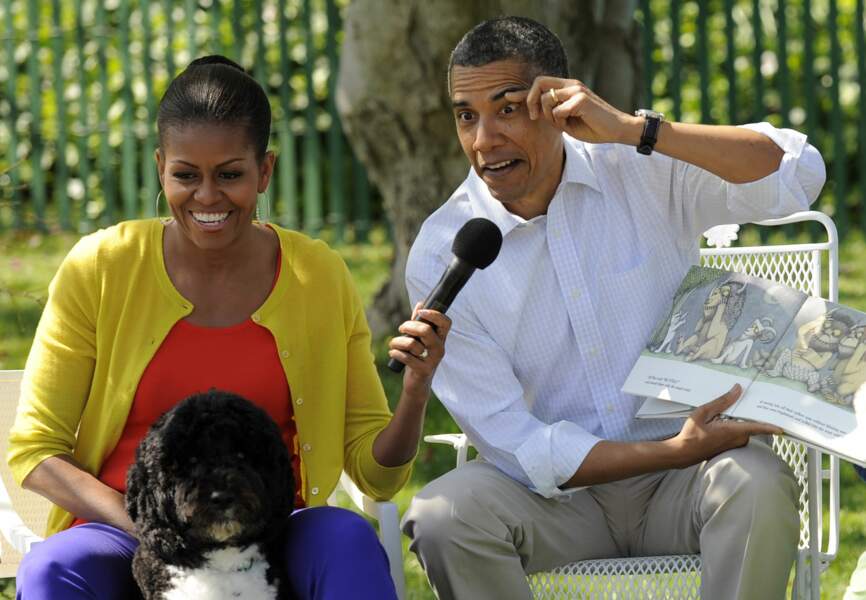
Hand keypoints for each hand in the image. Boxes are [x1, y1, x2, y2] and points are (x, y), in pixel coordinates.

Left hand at [388, 303, 451, 394]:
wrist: (417, 383)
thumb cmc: (418, 357)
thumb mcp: (420, 339)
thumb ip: (420, 322)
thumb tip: (421, 303)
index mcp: (441, 338)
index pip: (446, 322)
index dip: (434, 314)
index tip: (421, 312)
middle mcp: (440, 348)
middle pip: (426, 330)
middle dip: (408, 326)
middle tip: (401, 329)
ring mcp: (433, 360)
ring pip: (412, 344)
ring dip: (398, 341)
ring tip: (393, 344)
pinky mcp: (424, 370)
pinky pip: (407, 357)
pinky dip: (396, 353)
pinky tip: (393, 353)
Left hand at [506, 76, 641, 144]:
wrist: (617, 129)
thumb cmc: (593, 126)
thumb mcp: (567, 120)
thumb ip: (552, 113)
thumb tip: (535, 113)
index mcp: (567, 88)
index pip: (540, 84)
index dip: (522, 92)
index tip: (507, 97)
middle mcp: (571, 84)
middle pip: (539, 82)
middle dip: (531, 100)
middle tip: (535, 117)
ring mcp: (576, 89)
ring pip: (547, 99)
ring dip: (550, 116)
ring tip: (564, 123)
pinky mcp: (581, 99)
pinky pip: (558, 111)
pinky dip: (562, 121)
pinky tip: (573, 124)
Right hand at [670, 384, 782, 466]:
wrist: (683, 453)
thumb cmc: (691, 434)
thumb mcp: (703, 413)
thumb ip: (721, 402)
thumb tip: (737, 390)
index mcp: (731, 430)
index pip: (756, 427)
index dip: (770, 426)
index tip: (783, 427)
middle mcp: (736, 439)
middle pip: (749, 425)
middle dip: (747, 415)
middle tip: (741, 404)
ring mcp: (733, 445)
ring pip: (743, 430)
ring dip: (737, 422)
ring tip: (722, 415)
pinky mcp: (728, 447)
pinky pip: (737, 435)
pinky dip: (732, 427)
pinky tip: (718, 423)